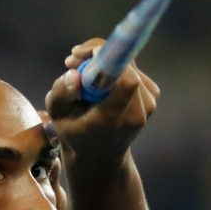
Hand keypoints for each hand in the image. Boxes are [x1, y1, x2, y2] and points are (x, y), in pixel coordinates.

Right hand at [43, 37, 159, 168]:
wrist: (101, 155)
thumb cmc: (75, 133)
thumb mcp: (58, 117)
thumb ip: (61, 94)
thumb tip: (74, 73)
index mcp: (114, 119)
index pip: (127, 81)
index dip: (109, 60)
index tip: (84, 53)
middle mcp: (137, 113)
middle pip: (126, 68)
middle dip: (98, 56)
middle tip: (72, 61)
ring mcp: (149, 104)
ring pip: (127, 64)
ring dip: (104, 63)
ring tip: (82, 78)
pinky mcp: (152, 95)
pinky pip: (131, 68)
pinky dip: (114, 68)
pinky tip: (99, 84)